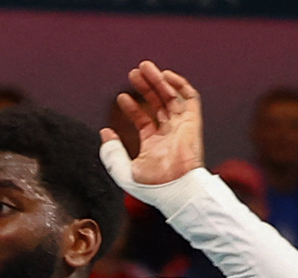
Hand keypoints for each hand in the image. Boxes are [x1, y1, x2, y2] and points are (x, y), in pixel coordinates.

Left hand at [106, 62, 204, 188]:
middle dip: (145, 87)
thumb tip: (104, 132)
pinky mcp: (193, 121)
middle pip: (157, 104)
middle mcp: (169, 133)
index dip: (132, 108)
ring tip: (143, 68)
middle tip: (133, 73)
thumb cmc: (151, 186)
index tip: (120, 97)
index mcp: (154, 145)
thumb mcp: (122, 170)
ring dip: (158, 81)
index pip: (143, 120)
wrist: (175, 189)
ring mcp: (182, 126)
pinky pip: (189, 98)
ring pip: (170, 97)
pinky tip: (164, 76)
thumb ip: (111, 152)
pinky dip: (178, 85)